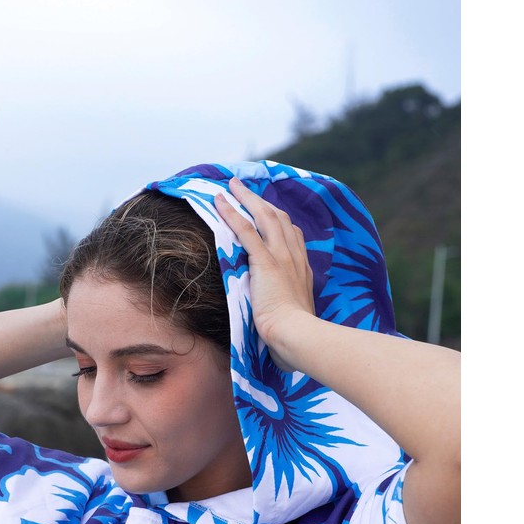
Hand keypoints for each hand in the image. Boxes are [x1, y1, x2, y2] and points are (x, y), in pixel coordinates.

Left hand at [215, 177, 314, 370]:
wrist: (297, 336)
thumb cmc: (295, 336)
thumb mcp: (295, 317)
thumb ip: (288, 309)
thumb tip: (280, 318)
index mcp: (303, 270)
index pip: (293, 236)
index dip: (279, 221)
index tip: (267, 212)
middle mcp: (295, 258)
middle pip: (279, 219)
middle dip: (261, 202)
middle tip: (245, 190)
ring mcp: (282, 257)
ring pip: (263, 217)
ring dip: (246, 198)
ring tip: (231, 186)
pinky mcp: (266, 261)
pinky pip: (246, 230)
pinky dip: (232, 213)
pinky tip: (220, 201)